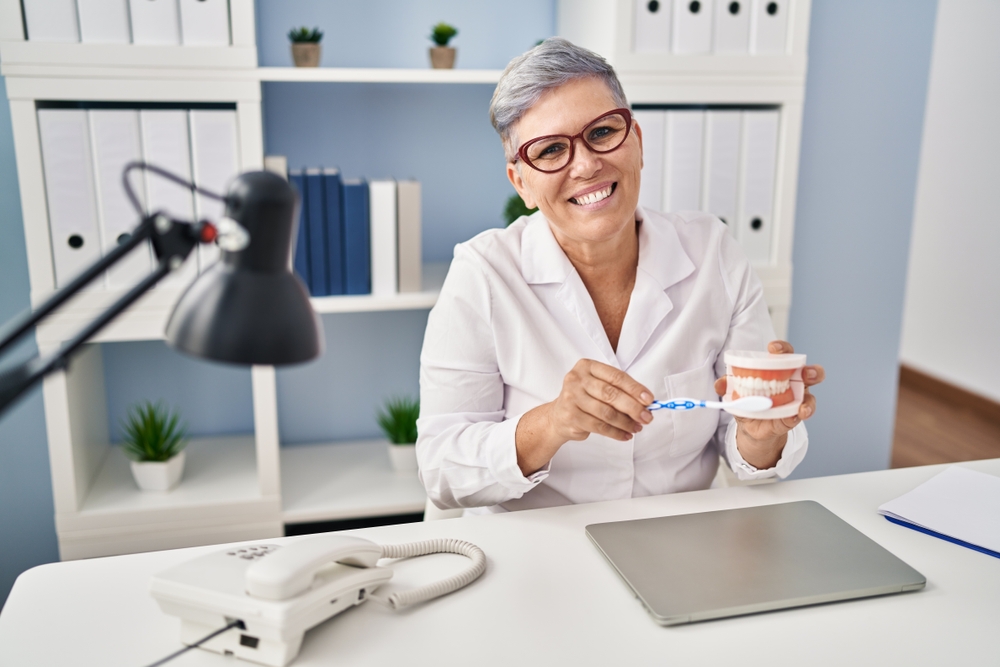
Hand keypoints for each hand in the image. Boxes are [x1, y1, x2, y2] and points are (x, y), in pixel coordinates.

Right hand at [515, 359, 652, 474]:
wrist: (558, 416)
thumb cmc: (584, 398)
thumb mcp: (598, 386)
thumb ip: (619, 390)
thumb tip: (645, 403)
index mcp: (587, 366)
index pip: (616, 376)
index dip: (635, 388)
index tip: (649, 399)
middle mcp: (577, 379)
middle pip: (611, 394)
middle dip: (633, 407)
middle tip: (646, 417)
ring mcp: (571, 397)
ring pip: (606, 412)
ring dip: (626, 422)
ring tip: (637, 427)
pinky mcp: (571, 416)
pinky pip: (600, 426)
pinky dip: (616, 433)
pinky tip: (625, 435)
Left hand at [713, 340, 824, 468]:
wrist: (751, 427)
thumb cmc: (748, 401)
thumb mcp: (735, 392)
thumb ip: (728, 385)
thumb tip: (720, 384)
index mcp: (779, 370)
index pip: (785, 354)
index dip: (782, 348)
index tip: (774, 348)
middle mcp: (793, 383)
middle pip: (808, 372)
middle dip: (811, 371)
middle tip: (805, 373)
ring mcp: (796, 401)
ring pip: (810, 397)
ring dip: (809, 400)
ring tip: (804, 406)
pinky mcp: (794, 418)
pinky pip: (799, 416)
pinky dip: (799, 416)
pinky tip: (796, 417)